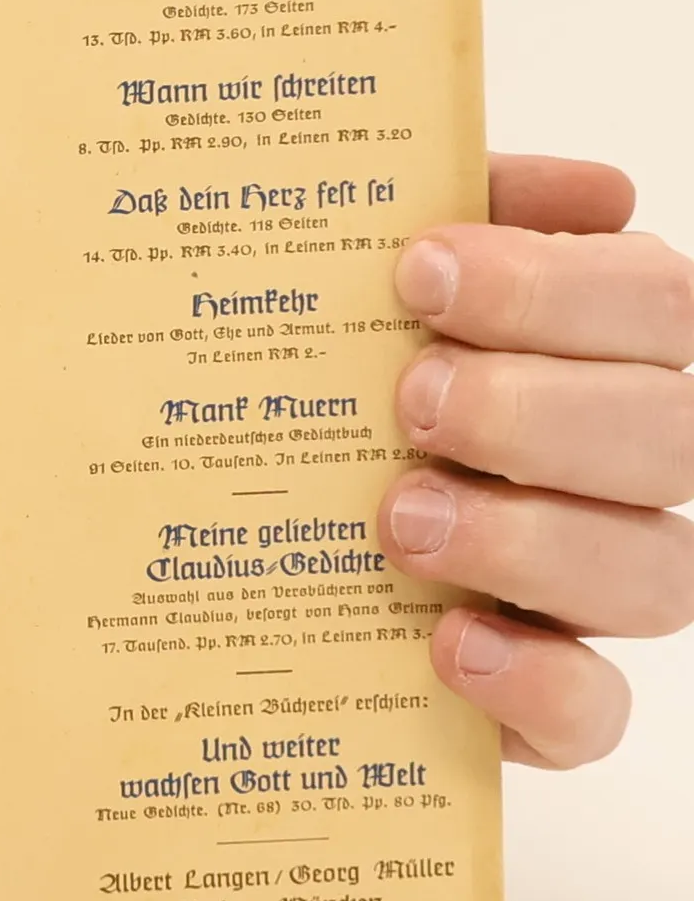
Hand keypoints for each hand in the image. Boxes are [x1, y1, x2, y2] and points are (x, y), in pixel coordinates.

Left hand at [381, 155, 693, 767]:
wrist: (248, 534)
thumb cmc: (336, 380)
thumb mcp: (371, 284)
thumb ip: (459, 207)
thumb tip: (586, 187)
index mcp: (606, 351)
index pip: (657, 305)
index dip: (554, 285)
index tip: (419, 268)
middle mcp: (626, 468)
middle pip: (669, 436)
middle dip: (538, 410)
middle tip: (411, 397)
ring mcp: (596, 589)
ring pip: (652, 574)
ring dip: (528, 540)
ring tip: (399, 517)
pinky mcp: (546, 699)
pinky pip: (594, 713)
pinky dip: (536, 685)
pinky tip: (449, 643)